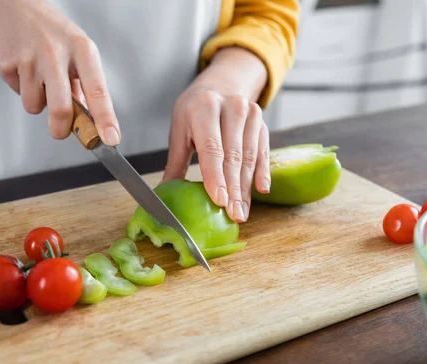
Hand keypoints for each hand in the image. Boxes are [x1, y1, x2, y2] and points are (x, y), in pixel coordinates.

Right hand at [0, 0, 119, 143]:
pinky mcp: (7, 63)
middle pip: (61, 108)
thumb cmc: (53, 35)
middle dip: (61, 128)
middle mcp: (56, 52)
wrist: (12, 8)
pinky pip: (18, 94)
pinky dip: (22, 89)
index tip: (111, 139)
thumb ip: (85, 87)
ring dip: (39, 102)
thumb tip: (91, 123)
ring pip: (35, 106)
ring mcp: (29, 58)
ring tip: (39, 78)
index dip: (105, 118)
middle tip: (61, 131)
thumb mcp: (77, 52)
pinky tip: (24, 69)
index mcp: (82, 49)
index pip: (98, 90)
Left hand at [163, 48, 270, 222]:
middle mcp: (230, 108)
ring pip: (249, 157)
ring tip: (241, 211)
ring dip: (245, 188)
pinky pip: (263, 151)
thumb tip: (162, 194)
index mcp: (203, 108)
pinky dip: (262, 172)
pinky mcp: (262, 123)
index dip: (216, 176)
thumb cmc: (195, 111)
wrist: (221, 84)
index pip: (211, 148)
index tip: (219, 200)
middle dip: (233, 189)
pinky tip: (260, 190)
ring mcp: (250, 114)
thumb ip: (176, 163)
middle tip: (233, 215)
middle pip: (232, 156)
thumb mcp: (180, 131)